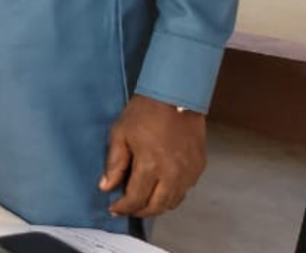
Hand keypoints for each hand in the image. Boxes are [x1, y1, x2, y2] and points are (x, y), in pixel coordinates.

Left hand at [99, 94, 207, 217]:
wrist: (175, 95)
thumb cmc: (146, 111)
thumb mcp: (120, 134)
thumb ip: (114, 163)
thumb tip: (106, 186)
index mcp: (150, 166)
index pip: (135, 199)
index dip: (122, 207)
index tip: (114, 207)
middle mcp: (172, 174)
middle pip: (156, 207)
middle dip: (139, 211)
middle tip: (128, 208)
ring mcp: (188, 172)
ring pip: (173, 202)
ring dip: (157, 206)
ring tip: (143, 201)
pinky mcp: (199, 167)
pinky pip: (185, 190)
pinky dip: (172, 194)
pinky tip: (161, 188)